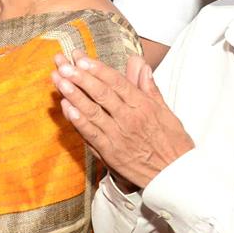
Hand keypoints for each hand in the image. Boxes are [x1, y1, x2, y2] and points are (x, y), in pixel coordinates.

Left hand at [51, 52, 193, 189]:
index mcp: (143, 106)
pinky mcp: (110, 152)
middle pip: (101, 93)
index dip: (98, 69)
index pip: (117, 83)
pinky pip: (91, 133)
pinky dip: (78, 120)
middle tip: (63, 64)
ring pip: (92, 111)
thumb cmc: (171, 142)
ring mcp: (118, 135)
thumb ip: (148, 86)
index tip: (82, 58)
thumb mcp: (165, 110)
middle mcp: (130, 118)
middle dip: (80, 77)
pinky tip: (66, 108)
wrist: (175, 175)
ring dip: (73, 94)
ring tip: (58, 81)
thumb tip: (138, 62)